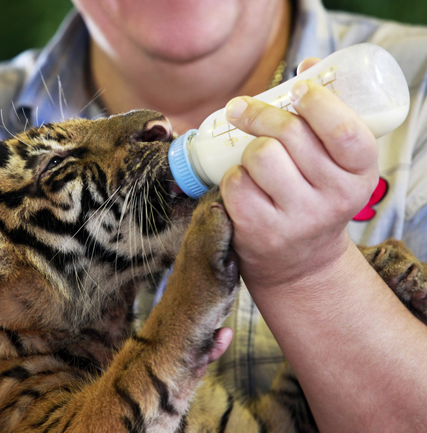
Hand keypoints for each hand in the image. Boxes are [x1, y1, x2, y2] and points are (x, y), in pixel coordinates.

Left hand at [219, 60, 379, 290]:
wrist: (299, 262)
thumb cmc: (313, 194)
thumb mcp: (334, 162)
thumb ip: (326, 114)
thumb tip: (308, 63)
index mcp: (360, 173)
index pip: (343, 130)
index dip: (317, 102)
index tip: (297, 89)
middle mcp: (335, 198)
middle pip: (289, 135)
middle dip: (259, 114)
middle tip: (242, 109)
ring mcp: (298, 219)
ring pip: (259, 156)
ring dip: (248, 151)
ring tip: (254, 163)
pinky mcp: (261, 232)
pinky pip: (235, 183)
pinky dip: (232, 178)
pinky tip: (243, 188)